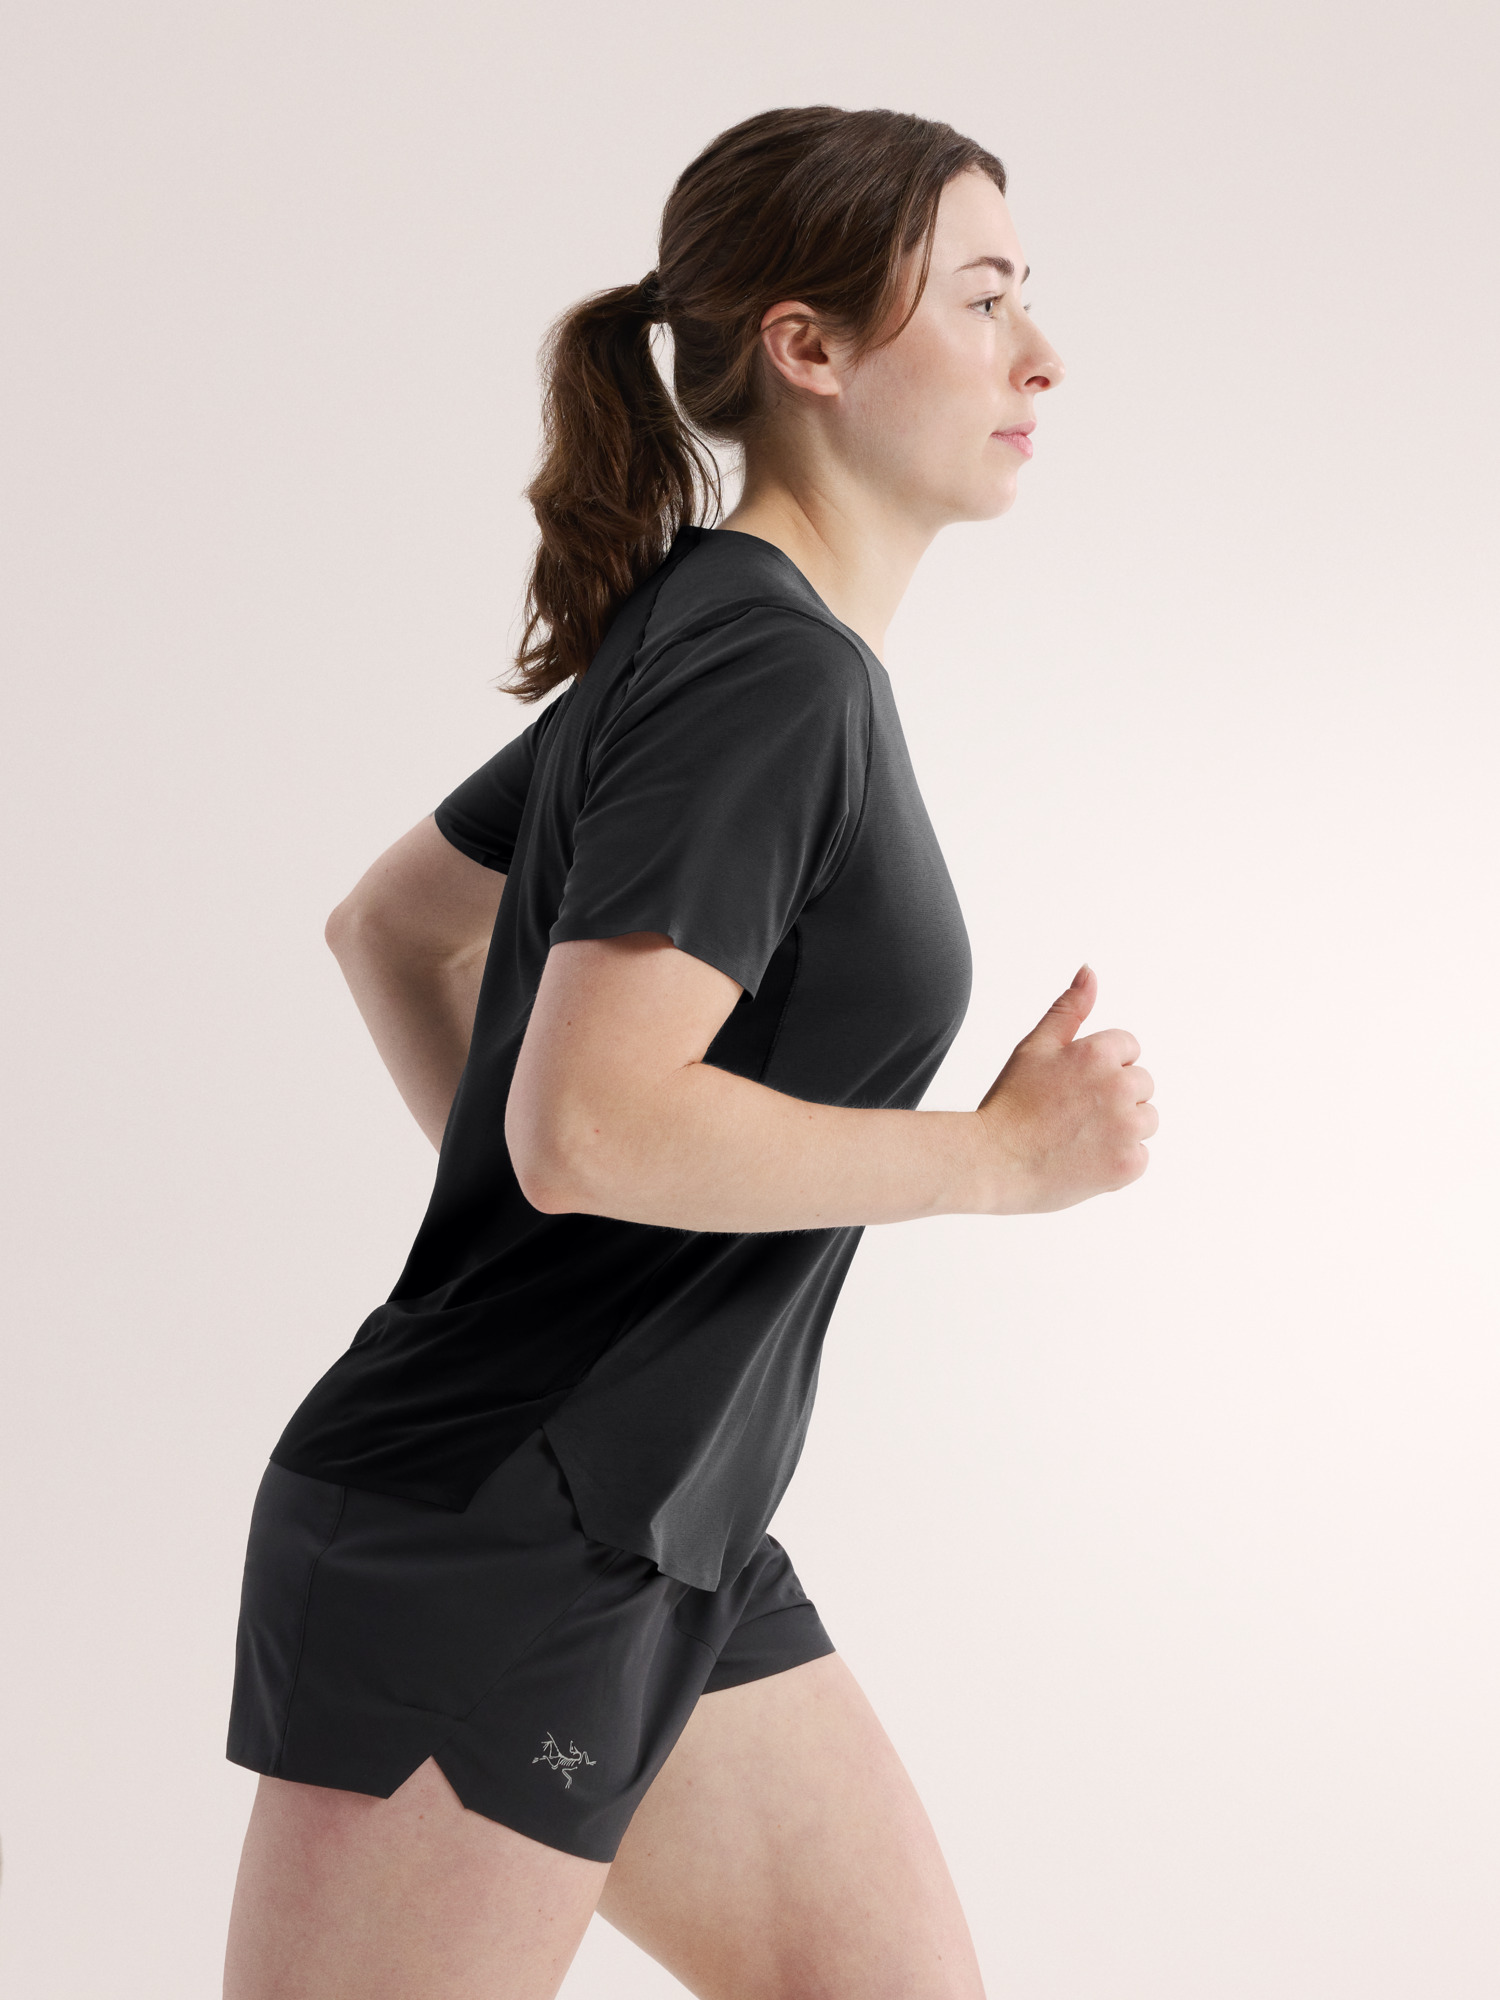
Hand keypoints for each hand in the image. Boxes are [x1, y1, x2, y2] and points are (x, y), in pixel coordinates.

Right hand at [974, 965, 1154, 1213]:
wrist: (993, 1162)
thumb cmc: (1010, 1104)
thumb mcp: (1035, 1046)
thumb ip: (1069, 1008)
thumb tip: (1090, 971)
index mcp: (1098, 1053)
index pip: (1130, 1049)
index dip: (1102, 1067)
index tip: (1077, 1085)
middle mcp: (1119, 1087)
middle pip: (1143, 1084)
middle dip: (1116, 1095)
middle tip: (1074, 1112)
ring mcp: (1126, 1128)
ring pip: (1147, 1120)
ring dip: (1123, 1127)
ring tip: (1082, 1135)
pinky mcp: (1128, 1164)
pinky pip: (1141, 1155)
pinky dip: (1119, 1159)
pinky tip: (1086, 1157)